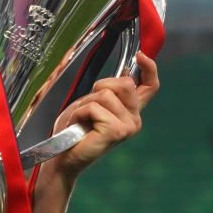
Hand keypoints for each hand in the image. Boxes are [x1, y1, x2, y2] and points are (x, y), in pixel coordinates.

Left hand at [47, 52, 159, 180]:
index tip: (140, 54)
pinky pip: (94, 107)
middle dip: (100, 87)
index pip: (150, 86)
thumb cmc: (73, 131)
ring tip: (81, 121)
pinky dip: (80, 113)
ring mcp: (128, 126)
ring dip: (85, 104)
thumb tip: (124, 72)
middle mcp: (135, 119)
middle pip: (124, 82)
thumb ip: (108, 92)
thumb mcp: (91, 104)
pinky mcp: (116, 131)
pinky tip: (78, 127)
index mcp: (130, 111)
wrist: (62, 158)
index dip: (149, 68)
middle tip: (87, 108)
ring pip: (106, 94)